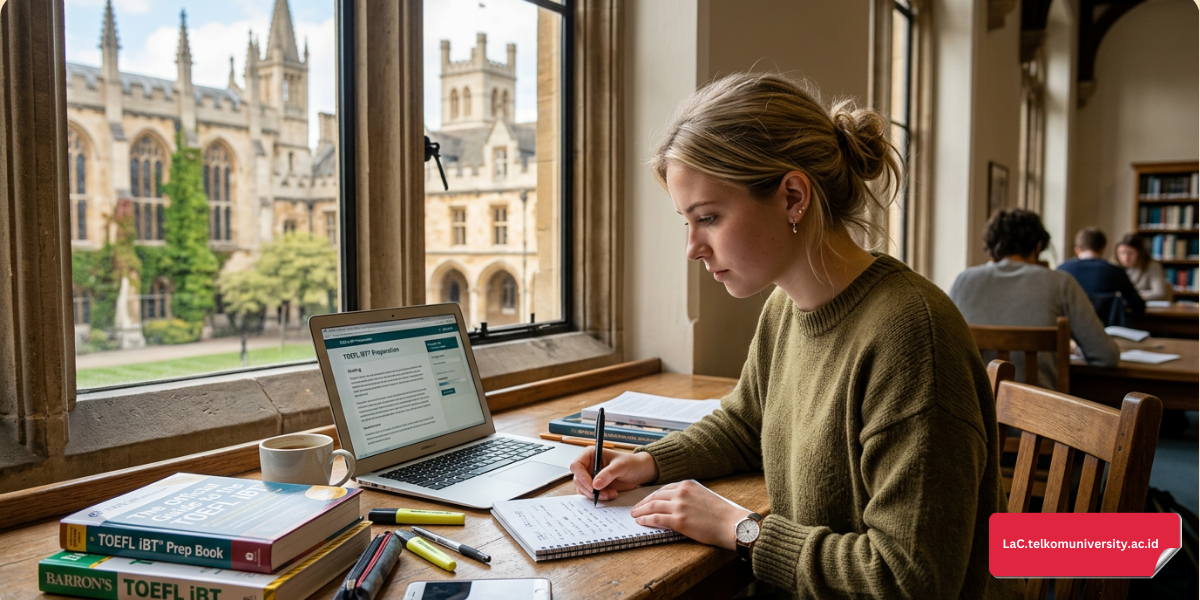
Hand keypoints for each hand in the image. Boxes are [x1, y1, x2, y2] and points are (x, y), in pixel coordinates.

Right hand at [569, 447, 657, 501]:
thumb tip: (595, 484)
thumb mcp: (620, 466)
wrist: (639, 472)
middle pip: (578, 479)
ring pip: (583, 489)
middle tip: (603, 494)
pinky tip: (611, 494)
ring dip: (596, 495)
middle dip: (590, 489)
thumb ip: (607, 474)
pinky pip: (590, 494)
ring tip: (611, 494)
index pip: (576, 466)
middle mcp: (588, 465)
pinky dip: (599, 497)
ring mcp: (590, 476)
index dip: (581, 477)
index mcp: (590, 454)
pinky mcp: (595, 486)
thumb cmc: (630, 463)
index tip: (593, 486)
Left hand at [629, 480, 748, 549]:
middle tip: (635, 509)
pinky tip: (641, 522)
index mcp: (687, 484)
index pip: (663, 489)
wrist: (731, 524)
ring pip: (652, 507)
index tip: (645, 501)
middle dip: (642, 503)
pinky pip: (656, 519)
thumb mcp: (703, 495)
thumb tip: (674, 503)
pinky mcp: (679, 520)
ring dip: (640, 511)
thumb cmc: (721, 513)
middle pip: (655, 497)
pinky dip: (646, 520)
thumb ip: (688, 496)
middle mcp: (681, 492)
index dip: (651, 496)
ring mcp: (679, 506)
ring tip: (634, 515)